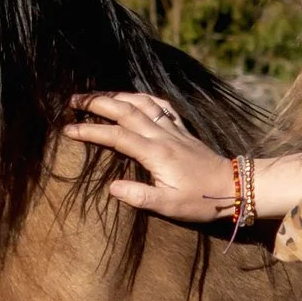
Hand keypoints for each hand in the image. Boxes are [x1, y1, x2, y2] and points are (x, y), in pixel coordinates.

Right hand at [67, 91, 238, 220]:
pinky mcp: (182, 130)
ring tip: (95, 94)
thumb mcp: (168, 206)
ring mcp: (173, 129)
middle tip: (73, 100)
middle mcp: (163, 135)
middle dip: (97, 102)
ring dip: (116, 95)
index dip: (90, 131)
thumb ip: (139, 196)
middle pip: (125, 110)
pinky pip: (160, 105)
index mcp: (155, 153)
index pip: (116, 136)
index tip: (68, 129)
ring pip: (141, 102)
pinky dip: (142, 96)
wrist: (233, 187)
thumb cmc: (200, 200)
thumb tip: (112, 188)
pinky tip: (133, 96)